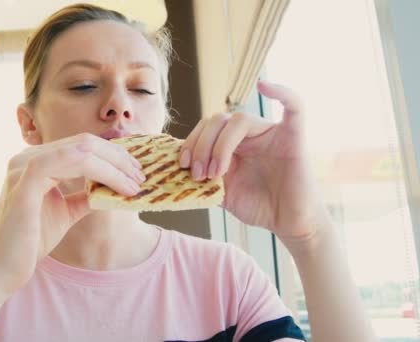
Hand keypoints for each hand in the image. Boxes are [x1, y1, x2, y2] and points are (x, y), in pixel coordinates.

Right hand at [0, 133, 144, 293]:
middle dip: (119, 158)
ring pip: (81, 149)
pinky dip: (100, 173)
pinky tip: (117, 188)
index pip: (80, 145)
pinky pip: (70, 163)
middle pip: (84, 142)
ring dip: (114, 165)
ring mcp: (24, 165)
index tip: (136, 171)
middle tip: (142, 176)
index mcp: (35, 162)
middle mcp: (27, 157)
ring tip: (135, 183)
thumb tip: (111, 187)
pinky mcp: (25, 180)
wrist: (1, 269)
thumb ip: (84, 195)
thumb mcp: (64, 212)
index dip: (113, 155)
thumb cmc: (29, 242)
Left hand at [179, 80, 327, 242]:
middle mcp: (251, 133)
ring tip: (214, 173)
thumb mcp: (222, 193)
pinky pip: (294, 106)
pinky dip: (282, 92)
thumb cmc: (259, 207)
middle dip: (201, 146)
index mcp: (234, 143)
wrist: (288, 222)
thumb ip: (204, 179)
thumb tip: (178, 171)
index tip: (181, 164)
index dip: (190, 142)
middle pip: (218, 120)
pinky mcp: (294, 138)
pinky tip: (264, 85)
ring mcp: (272, 133)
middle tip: (197, 174)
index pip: (207, 127)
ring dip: (219, 145)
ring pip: (239, 120)